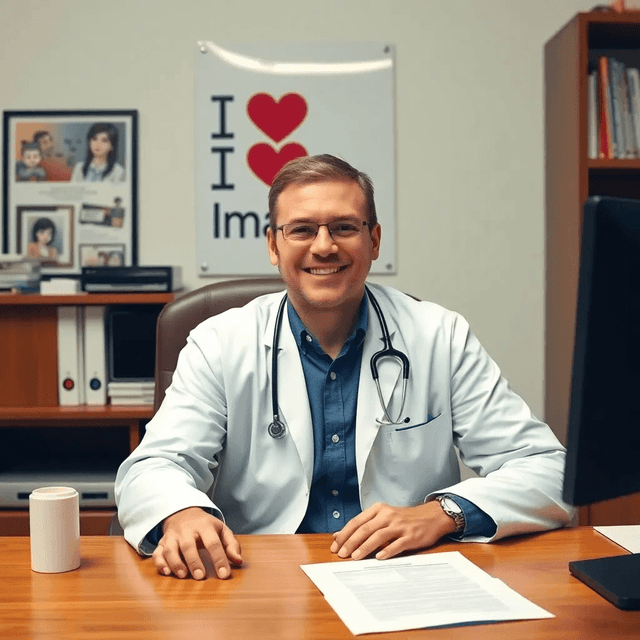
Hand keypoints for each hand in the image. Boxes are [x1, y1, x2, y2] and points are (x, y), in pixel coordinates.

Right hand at [152, 507, 242, 579]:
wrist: (184, 513)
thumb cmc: (205, 526)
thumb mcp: (221, 530)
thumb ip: (231, 544)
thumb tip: (238, 561)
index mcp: (205, 526)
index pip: (213, 542)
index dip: (219, 558)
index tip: (224, 574)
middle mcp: (187, 530)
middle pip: (188, 545)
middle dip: (194, 561)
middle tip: (200, 577)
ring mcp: (173, 536)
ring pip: (170, 549)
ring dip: (175, 563)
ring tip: (183, 575)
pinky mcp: (162, 542)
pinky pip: (157, 552)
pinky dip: (160, 563)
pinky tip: (166, 572)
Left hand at [330, 501, 455, 560]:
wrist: (431, 516)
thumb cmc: (403, 519)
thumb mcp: (382, 517)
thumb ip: (362, 525)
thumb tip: (338, 535)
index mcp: (379, 509)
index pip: (357, 521)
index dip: (344, 534)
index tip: (335, 545)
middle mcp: (388, 515)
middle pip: (365, 529)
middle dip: (351, 542)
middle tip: (342, 554)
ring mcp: (400, 526)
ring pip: (378, 536)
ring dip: (365, 547)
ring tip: (355, 557)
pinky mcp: (411, 536)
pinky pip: (397, 544)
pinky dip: (387, 551)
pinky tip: (379, 557)